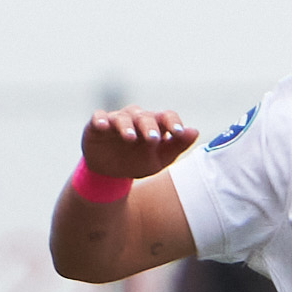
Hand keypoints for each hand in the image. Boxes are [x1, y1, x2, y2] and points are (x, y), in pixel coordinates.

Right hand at [81, 108, 196, 183]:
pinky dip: (100, 120)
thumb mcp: (160, 159)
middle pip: (145, 116)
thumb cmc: (138, 162)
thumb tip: (195, 131)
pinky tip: (103, 126)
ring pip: (123, 117)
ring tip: (130, 137)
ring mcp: (116, 120)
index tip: (179, 132)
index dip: (173, 122)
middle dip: (149, 126)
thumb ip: (178, 145)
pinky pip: (98, 118)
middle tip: (153, 139)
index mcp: (154, 124)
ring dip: (127, 126)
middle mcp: (136, 118)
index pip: (166, 116)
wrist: (111, 174)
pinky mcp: (96, 125)